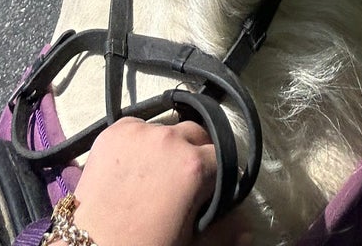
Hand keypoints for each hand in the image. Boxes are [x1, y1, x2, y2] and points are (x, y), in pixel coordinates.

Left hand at [67, 117, 252, 245]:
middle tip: (185, 181)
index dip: (220, 175)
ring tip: (157, 173)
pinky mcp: (115, 130)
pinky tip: (136, 165)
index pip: (223, 156)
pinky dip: (142, 141)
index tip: (211, 189)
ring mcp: (140, 131)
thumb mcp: (189, 243)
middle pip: (198, 133)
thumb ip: (223, 232)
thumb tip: (246, 228)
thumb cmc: (143, 245)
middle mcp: (169, 139)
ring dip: (170, 146)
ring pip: (168, 128)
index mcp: (194, 166)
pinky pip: (140, 127)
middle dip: (198, 153)